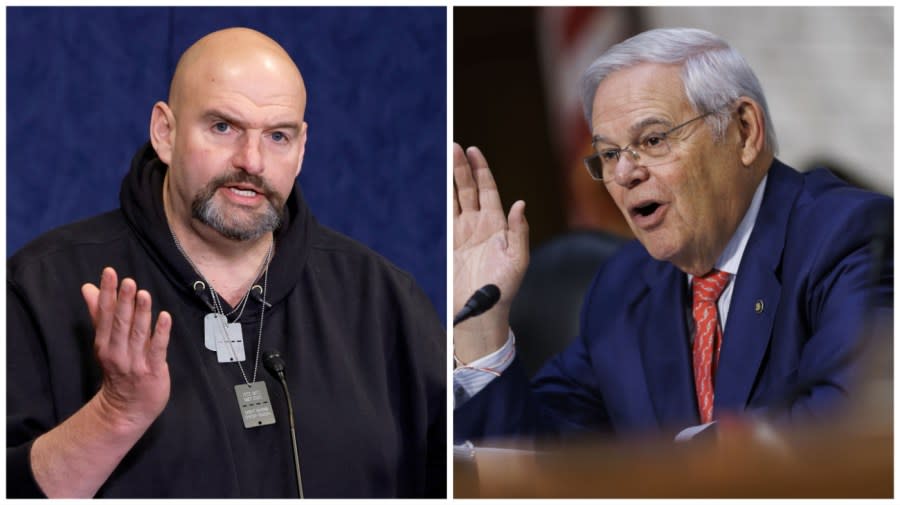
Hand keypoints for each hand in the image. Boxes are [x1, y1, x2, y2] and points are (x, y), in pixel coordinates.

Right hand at [81, 267, 171, 430]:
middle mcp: (117, 351)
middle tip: (128, 282)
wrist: (126, 409)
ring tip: (143, 294)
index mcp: (104, 343)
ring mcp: (135, 362)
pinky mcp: (153, 370)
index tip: (109, 273)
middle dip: (124, 302)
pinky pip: (157, 349)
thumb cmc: (118, 370)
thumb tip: (88, 288)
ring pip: (137, 334)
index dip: (107, 293)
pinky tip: (165, 317)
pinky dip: (160, 333)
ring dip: (141, 313)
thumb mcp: (105, 342)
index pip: (104, 314)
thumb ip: (99, 314)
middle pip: (120, 323)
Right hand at [453, 144, 528, 361]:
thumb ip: (519, 232)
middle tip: (454, 147)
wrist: (480, 311)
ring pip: (456, 198)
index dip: (481, 170)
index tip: (474, 151)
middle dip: (462, 168)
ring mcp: (463, 233)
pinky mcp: (450, 244)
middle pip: (470, 189)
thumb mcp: (518, 260)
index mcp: (497, 225)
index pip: (488, 190)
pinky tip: (437, 186)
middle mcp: (479, 225)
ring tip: (446, 156)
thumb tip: (520, 204)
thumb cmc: (503, 289)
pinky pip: (444, 216)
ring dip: (452, 179)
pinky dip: (441, 200)